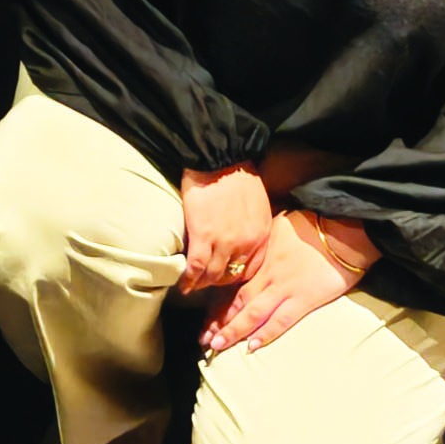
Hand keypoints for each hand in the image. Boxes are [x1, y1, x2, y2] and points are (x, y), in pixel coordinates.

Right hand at [177, 163, 271, 289]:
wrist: (220, 157)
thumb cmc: (236, 173)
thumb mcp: (257, 203)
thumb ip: (253, 224)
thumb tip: (241, 234)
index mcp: (262, 233)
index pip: (251, 268)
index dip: (236, 275)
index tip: (224, 275)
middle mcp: (247, 242)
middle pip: (232, 275)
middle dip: (218, 283)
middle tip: (206, 284)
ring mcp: (226, 242)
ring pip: (213, 276)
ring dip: (202, 284)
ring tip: (192, 285)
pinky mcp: (204, 236)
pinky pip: (196, 267)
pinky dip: (188, 279)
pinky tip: (182, 284)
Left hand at [201, 209, 357, 355]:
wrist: (343, 230)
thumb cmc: (314, 225)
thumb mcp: (280, 225)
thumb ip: (266, 240)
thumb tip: (253, 241)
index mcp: (261, 257)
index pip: (233, 284)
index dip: (218, 303)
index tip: (205, 318)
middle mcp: (267, 274)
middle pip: (237, 301)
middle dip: (218, 322)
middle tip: (203, 339)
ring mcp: (284, 287)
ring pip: (252, 313)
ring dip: (233, 330)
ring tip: (217, 346)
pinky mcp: (304, 298)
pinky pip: (281, 319)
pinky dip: (266, 333)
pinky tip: (251, 346)